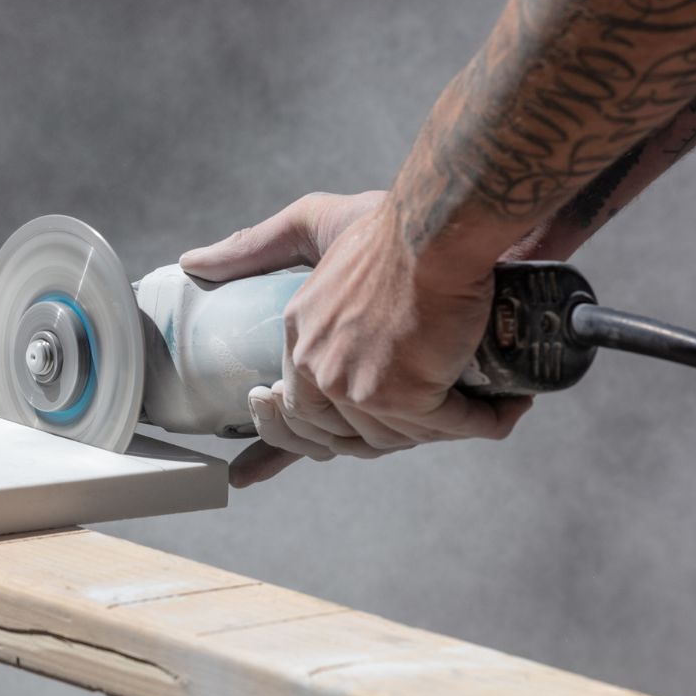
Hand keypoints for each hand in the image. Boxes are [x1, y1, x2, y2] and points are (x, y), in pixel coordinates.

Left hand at [180, 191, 531, 485]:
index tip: (255, 472)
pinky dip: (483, 421)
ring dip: (440, 425)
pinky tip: (505, 408)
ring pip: (399, 437)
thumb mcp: (313, 224)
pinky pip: (447, 429)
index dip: (284, 443)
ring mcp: (358, 389)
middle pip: (345, 436)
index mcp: (298, 337)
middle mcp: (318, 369)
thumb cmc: (388, 225)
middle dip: (386, 433)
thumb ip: (255, 245)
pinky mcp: (404, 397)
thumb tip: (190, 261)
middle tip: (433, 414)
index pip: (291, 411)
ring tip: (474, 397)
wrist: (437, 226)